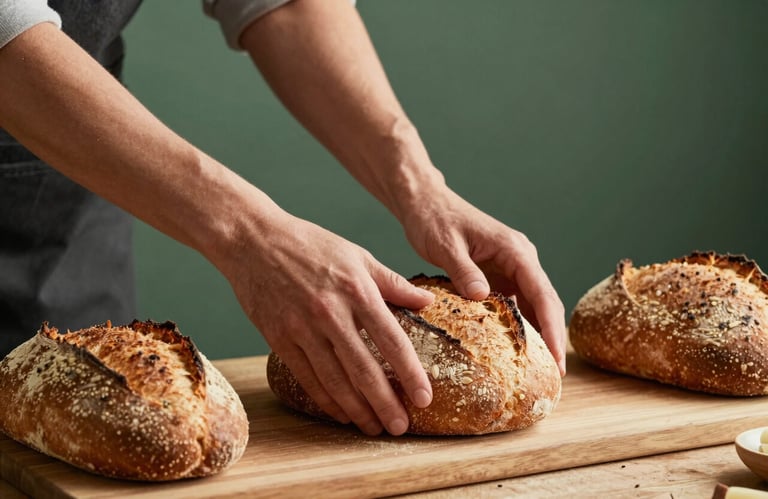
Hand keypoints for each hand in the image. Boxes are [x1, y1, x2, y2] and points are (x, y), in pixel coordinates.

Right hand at [222, 209, 434, 435]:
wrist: (253, 239)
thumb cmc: (310, 244)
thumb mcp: (358, 255)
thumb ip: (393, 282)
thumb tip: (427, 301)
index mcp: (357, 290)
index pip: (392, 341)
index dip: (410, 374)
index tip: (424, 398)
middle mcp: (331, 312)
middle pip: (364, 369)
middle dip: (385, 404)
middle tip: (401, 428)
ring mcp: (302, 328)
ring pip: (335, 380)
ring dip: (357, 410)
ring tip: (373, 428)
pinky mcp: (278, 338)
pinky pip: (307, 377)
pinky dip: (325, 400)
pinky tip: (341, 413)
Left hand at [399, 185, 567, 375]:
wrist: (425, 203)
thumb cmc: (434, 220)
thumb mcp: (445, 246)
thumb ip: (464, 271)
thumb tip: (482, 298)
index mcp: (514, 250)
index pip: (542, 293)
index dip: (551, 328)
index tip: (555, 359)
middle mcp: (520, 258)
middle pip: (545, 302)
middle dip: (551, 339)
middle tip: (553, 377)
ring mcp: (511, 267)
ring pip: (533, 305)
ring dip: (537, 336)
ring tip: (537, 373)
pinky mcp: (499, 275)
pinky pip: (514, 304)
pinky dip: (518, 327)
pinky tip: (513, 352)